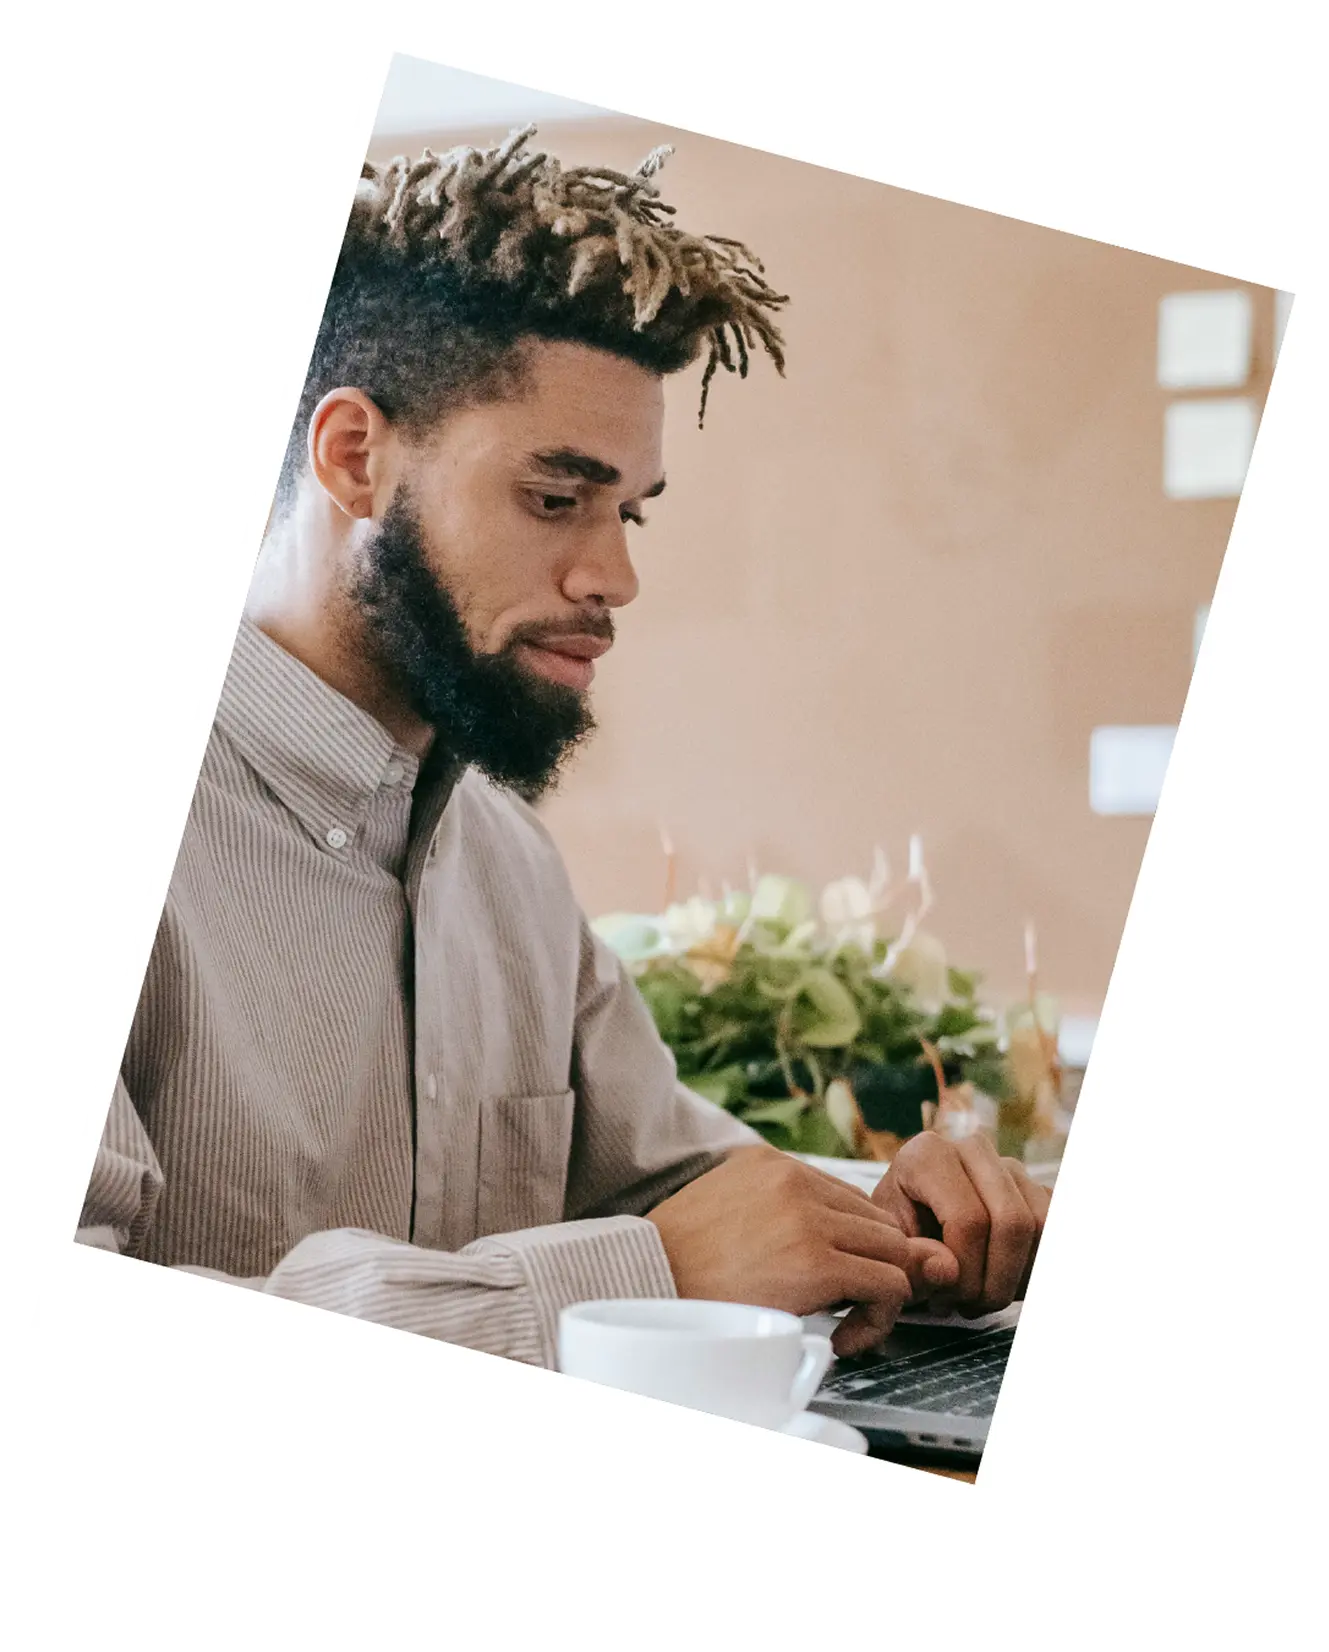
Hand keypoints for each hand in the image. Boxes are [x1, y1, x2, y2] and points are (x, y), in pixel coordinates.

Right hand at [647, 1145, 957, 1357]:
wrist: (640, 1286)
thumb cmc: (675, 1265)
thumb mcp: (726, 1217)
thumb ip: (777, 1221)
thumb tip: (828, 1249)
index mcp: (772, 1165)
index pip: (850, 1201)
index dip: (855, 1247)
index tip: (838, 1284)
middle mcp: (795, 1180)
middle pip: (879, 1223)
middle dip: (876, 1268)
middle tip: (849, 1308)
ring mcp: (808, 1218)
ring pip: (895, 1251)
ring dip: (882, 1293)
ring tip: (847, 1324)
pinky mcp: (817, 1262)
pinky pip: (888, 1284)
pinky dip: (880, 1317)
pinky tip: (845, 1337)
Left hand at [871, 1133, 1050, 1316]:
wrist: (909, 1225)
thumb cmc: (898, 1238)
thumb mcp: (890, 1251)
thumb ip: (913, 1264)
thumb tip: (948, 1271)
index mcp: (928, 1155)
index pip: (969, 1220)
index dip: (965, 1273)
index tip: (945, 1299)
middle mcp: (972, 1149)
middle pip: (1012, 1221)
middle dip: (996, 1281)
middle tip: (968, 1306)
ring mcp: (1008, 1166)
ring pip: (1041, 1225)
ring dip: (1018, 1278)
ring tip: (982, 1298)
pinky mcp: (1034, 1186)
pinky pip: (1054, 1227)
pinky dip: (1034, 1268)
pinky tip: (1002, 1284)